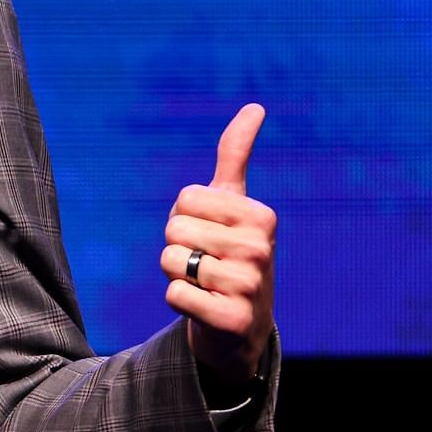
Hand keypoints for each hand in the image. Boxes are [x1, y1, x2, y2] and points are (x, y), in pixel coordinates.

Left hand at [162, 104, 276, 385]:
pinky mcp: (232, 318)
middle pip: (174, 228)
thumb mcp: (234, 204)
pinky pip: (174, 295)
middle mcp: (262, 248)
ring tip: (205, 284)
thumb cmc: (228, 254)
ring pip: (170, 260)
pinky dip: (178, 300)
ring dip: (176, 274)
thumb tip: (255, 105)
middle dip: (177, 245)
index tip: (209, 233)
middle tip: (204, 262)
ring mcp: (250, 285)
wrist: (239, 325)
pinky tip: (203, 306)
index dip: (185, 216)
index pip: (186, 197)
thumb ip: (236, 155)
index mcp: (261, 215)